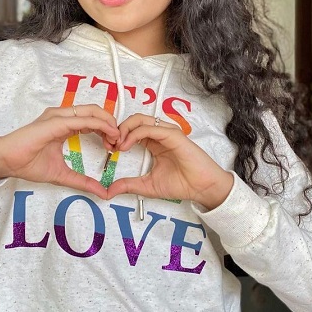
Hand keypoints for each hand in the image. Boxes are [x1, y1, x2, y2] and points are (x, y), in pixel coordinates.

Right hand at [0, 104, 119, 199]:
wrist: (6, 161)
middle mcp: (63, 116)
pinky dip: (98, 124)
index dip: (107, 130)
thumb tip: (103, 192)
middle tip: (119, 142)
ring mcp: (59, 116)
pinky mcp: (55, 121)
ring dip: (108, 122)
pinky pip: (81, 119)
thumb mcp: (62, 175)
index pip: (92, 120)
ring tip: (117, 137)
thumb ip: (83, 181)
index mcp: (64, 125)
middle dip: (111, 124)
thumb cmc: (27, 163)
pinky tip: (108, 133)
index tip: (114, 146)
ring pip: (91, 111)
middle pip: (95, 111)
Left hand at [106, 114, 233, 209]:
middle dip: (118, 129)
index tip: (109, 149)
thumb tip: (109, 190)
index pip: (132, 130)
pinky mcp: (173, 135)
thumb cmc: (182, 184)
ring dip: (124, 129)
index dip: (118, 136)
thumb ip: (129, 185)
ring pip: (140, 120)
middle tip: (110, 144)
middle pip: (134, 120)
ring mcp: (166, 132)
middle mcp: (160, 134)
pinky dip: (135, 134)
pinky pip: (150, 128)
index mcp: (154, 142)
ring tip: (117, 144)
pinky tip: (126, 145)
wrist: (201, 188)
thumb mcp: (147, 185)